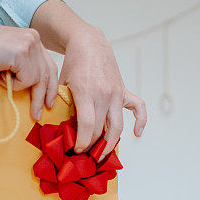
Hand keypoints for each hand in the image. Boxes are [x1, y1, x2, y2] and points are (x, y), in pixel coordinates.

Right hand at [0, 25, 58, 120]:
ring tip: (30, 109)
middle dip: (48, 93)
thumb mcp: (9, 56)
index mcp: (31, 37)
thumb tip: (34, 84)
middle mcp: (33, 39)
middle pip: (48, 72)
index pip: (47, 63)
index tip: (49, 97)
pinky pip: (26, 80)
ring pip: (38, 79)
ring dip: (31, 96)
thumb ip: (23, 65)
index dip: (50, 82)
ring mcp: (29, 46)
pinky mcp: (22, 55)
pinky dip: (13, 85)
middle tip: (47, 109)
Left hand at [59, 27, 146, 157]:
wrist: (89, 43)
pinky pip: (138, 108)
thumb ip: (60, 104)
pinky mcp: (124, 91)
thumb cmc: (72, 64)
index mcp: (85, 92)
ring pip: (117, 126)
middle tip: (84, 156)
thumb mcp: (61, 83)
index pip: (87, 126)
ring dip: (111, 144)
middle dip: (92, 146)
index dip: (82, 143)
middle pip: (100, 130)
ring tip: (102, 155)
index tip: (76, 150)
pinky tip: (137, 134)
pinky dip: (141, 122)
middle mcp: (103, 94)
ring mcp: (116, 93)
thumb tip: (58, 128)